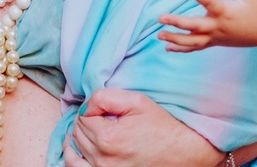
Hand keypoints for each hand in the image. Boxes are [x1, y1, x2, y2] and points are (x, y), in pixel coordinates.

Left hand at [63, 88, 221, 166]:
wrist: (183, 153)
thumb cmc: (161, 126)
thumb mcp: (136, 101)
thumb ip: (105, 97)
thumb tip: (86, 104)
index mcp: (107, 137)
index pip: (82, 116)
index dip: (91, 108)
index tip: (104, 109)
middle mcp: (103, 158)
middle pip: (78, 133)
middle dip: (85, 121)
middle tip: (100, 116)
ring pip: (75, 150)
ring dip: (78, 137)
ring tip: (86, 129)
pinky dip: (74, 158)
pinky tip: (75, 149)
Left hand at [158, 0, 256, 49]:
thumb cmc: (254, 9)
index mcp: (225, 12)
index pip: (210, 2)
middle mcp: (217, 26)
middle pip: (195, 26)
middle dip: (178, 22)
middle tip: (161, 17)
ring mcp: (214, 37)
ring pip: (193, 41)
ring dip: (175, 39)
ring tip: (159, 35)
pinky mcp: (213, 42)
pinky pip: (196, 47)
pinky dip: (182, 49)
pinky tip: (167, 47)